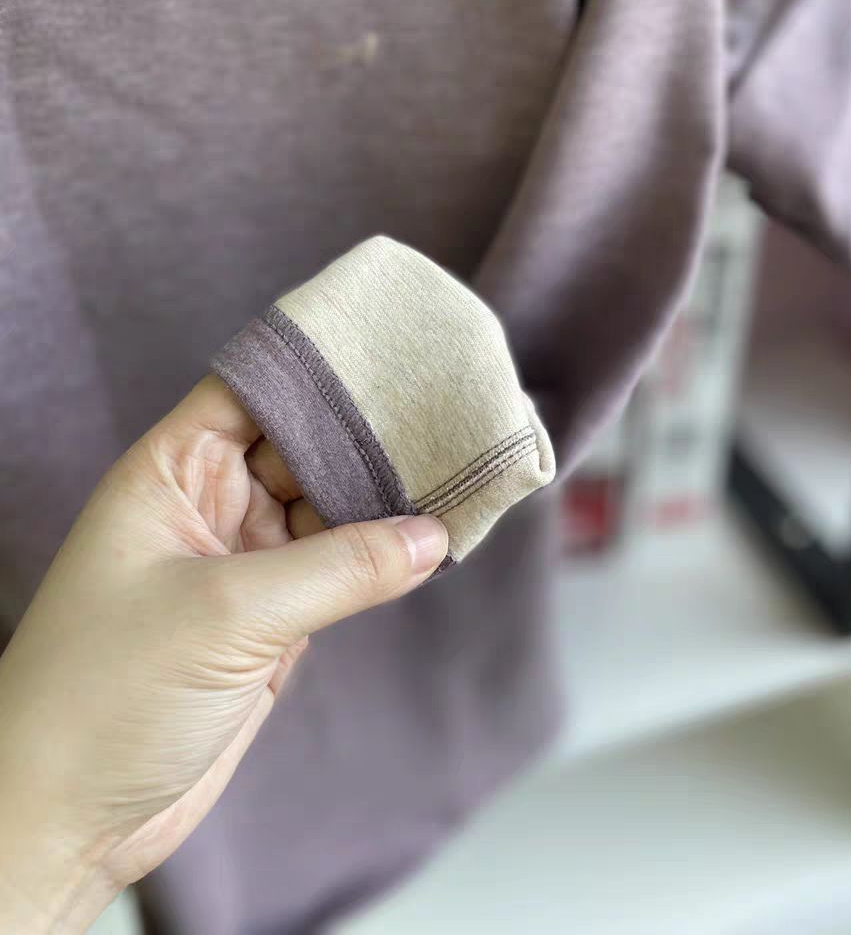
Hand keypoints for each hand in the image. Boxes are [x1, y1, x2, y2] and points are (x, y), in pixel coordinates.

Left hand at [0, 377, 447, 933]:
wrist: (68, 819)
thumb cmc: (106, 696)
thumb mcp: (228, 614)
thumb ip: (339, 568)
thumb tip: (431, 536)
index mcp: (172, 472)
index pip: (253, 390)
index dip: (318, 369)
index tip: (393, 352)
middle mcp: (207, 507)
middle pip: (302, 447)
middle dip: (368, 435)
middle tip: (449, 413)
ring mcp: (241, 565)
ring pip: (327, 512)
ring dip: (385, 500)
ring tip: (459, 468)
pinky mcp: (269, 622)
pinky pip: (338, 572)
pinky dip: (382, 561)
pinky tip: (433, 539)